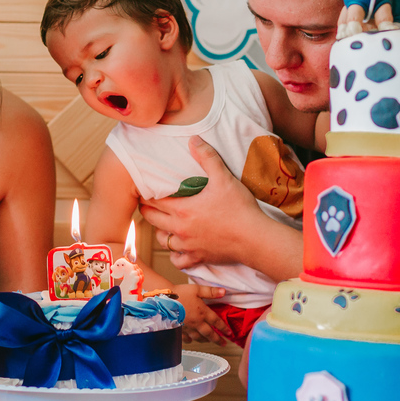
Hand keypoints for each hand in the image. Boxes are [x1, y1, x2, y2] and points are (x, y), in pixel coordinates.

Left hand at [140, 135, 260, 268]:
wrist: (255, 239)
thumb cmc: (240, 209)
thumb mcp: (224, 178)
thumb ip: (207, 157)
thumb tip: (193, 139)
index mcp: (183, 210)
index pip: (153, 201)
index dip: (146, 194)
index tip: (144, 189)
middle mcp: (180, 230)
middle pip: (152, 220)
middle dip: (148, 210)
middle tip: (149, 203)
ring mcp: (188, 246)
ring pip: (162, 241)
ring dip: (160, 231)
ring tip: (164, 223)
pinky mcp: (198, 258)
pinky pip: (178, 261)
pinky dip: (175, 255)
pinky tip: (180, 247)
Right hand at [173, 284, 232, 345]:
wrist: (163, 300)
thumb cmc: (179, 293)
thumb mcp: (197, 289)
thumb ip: (211, 291)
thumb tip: (224, 292)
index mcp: (203, 312)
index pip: (216, 322)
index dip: (224, 328)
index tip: (229, 333)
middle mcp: (197, 322)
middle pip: (209, 334)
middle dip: (218, 340)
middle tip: (223, 344)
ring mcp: (188, 328)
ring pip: (199, 337)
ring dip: (206, 340)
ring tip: (209, 341)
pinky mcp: (179, 330)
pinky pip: (186, 338)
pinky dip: (191, 340)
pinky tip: (192, 340)